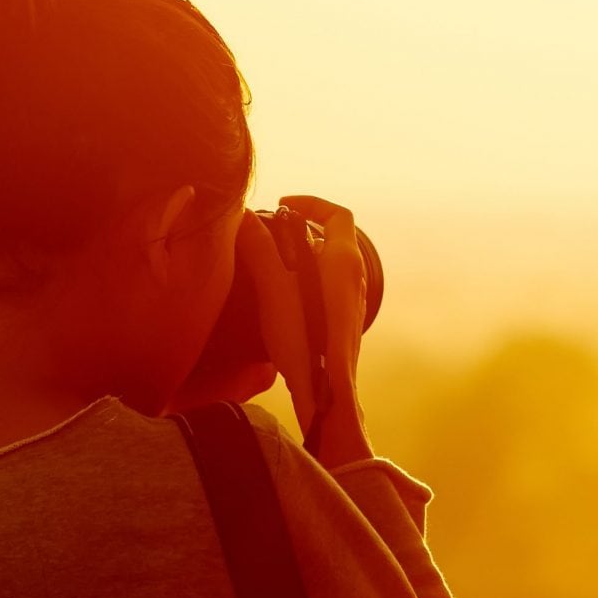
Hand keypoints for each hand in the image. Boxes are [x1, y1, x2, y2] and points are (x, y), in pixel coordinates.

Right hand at [239, 196, 372, 463]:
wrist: (328, 394)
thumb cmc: (306, 338)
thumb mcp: (275, 286)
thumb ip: (259, 248)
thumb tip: (242, 217)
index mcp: (344, 260)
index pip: (338, 214)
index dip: (312, 203)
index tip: (283, 206)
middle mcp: (356, 278)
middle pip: (334, 238)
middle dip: (301, 229)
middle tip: (271, 233)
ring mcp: (353, 301)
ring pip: (329, 264)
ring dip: (301, 256)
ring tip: (270, 263)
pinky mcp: (344, 322)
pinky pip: (327, 287)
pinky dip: (305, 279)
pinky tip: (279, 297)